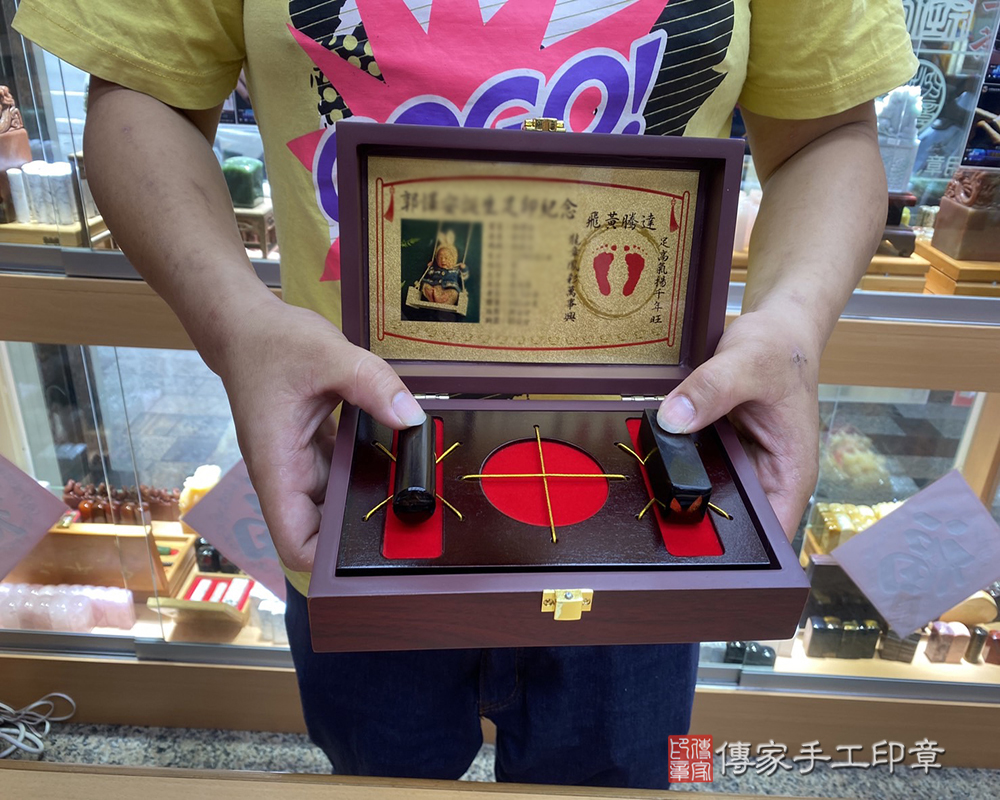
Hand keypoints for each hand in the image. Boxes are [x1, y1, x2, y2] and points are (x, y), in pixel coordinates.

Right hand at [216, 295, 424, 571]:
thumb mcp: (328, 355)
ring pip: (335, 504)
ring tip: (412, 494)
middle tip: (411, 523)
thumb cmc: (272, 343)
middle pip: (321, 531)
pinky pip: (343, 476)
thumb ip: (373, 384)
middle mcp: (287, 476)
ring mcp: (300, 466)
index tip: (369, 555)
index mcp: (278, 468)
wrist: (247, 326)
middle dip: (359, 533)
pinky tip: (399, 464)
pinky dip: (367, 474)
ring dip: (366, 503)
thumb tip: (412, 417)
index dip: (326, 562)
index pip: (294, 543)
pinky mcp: (313, 452)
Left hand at [656, 310, 820, 538]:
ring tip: (645, 495)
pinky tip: (650, 464)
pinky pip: (695, 471)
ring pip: (708, 499)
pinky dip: (675, 468)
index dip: (739, 552)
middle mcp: (768, 479)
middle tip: (655, 521)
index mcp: (790, 475)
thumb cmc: (780, 349)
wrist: (777, 328)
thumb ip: (710, 390)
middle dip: (696, 524)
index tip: (696, 548)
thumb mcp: (747, 363)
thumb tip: (673, 420)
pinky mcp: (721, 453)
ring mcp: (742, 468)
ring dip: (680, 496)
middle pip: (732, 524)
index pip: (769, 536)